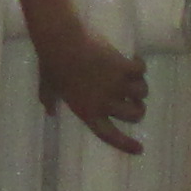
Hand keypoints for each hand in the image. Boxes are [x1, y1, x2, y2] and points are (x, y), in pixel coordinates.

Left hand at [34, 20, 152, 155]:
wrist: (60, 41)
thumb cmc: (52, 63)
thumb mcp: (48, 86)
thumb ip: (49, 101)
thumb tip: (50, 113)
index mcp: (86, 112)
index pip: (109, 135)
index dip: (125, 144)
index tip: (140, 149)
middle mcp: (105, 103)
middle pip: (134, 115)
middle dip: (138, 109)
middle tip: (135, 100)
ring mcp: (116, 86)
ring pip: (142, 93)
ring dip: (140, 86)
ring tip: (132, 77)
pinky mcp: (123, 68)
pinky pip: (141, 72)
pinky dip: (139, 65)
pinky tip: (134, 59)